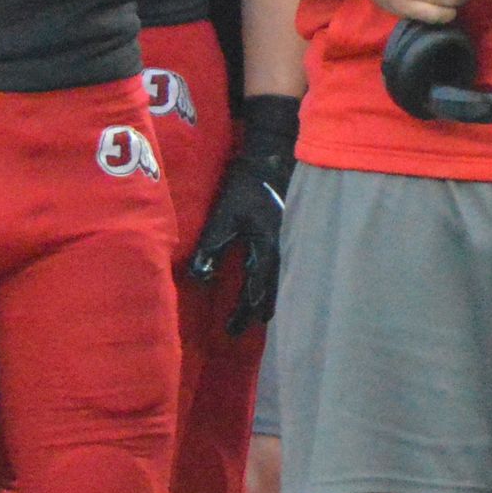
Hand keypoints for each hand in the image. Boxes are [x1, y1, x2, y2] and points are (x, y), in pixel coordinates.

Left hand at [187, 93, 298, 331]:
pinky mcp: (291, 238)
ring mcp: (292, 247)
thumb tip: (199, 279)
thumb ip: (211, 246)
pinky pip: (285, 271)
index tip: (228, 332)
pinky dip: (275, 286)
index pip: (256, 295)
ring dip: (269, 302)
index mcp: (270, 253)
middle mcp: (286, 255)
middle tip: (240, 330)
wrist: (274, 160)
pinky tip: (267, 288)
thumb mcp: (224, 215)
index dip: (242, 315)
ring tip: (255, 317)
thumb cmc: (247, 187)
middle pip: (275, 296)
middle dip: (258, 315)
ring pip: (284, 286)